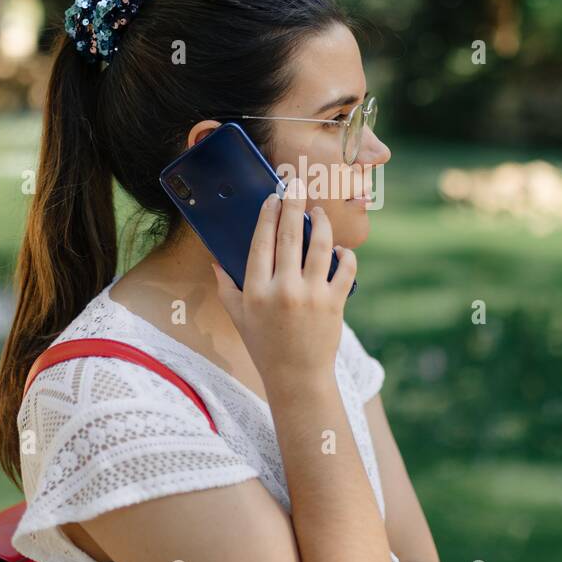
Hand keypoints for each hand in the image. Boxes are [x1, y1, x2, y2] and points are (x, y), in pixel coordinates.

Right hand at [211, 176, 357, 388]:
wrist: (296, 376)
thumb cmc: (264, 345)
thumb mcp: (238, 317)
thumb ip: (226, 287)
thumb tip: (216, 260)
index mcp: (255, 290)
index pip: (261, 242)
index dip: (268, 215)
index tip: (273, 198)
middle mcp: (283, 289)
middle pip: (290, 235)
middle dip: (293, 204)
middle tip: (297, 185)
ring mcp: (311, 296)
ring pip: (320, 245)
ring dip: (321, 222)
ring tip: (319, 212)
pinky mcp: (335, 303)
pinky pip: (345, 268)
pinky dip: (345, 255)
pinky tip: (339, 249)